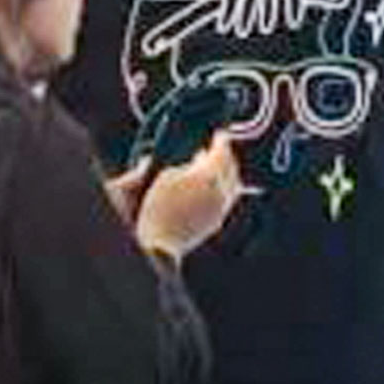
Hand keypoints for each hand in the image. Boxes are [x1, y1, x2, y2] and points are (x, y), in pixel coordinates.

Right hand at [129, 134, 249, 261]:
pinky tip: (212, 187)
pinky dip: (224, 187)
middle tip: (218, 147)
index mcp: (205, 176)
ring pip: (233, 183)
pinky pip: (228, 198)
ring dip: (227, 171)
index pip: (221, 152)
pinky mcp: (216, 221)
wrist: (159, 249)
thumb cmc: (154, 214)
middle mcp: (219, 191)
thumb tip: (150, 159)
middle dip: (225, 155)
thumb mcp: (155, 181)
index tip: (220, 134)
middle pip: (231, 167)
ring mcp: (220, 207)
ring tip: (214, 167)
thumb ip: (161, 166)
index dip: (221, 142)